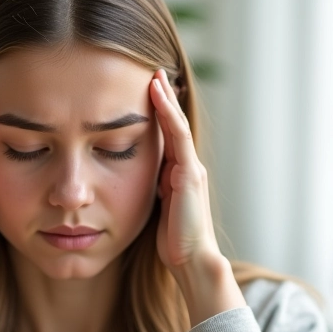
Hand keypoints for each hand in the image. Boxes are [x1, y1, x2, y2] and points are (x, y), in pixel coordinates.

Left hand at [150, 68, 223, 275]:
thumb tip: (142, 176)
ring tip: (155, 75)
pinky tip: (157, 95)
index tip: (148, 90)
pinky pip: (177, 135)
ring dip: (166, 98)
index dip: (159, 112)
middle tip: (153, 71)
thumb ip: (155, 188)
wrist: (190, 260)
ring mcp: (190, 167)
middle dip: (165, 98)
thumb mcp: (159, 207)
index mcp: (179, 174)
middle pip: (175, 124)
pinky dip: (168, 113)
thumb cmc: (173, 239)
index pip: (168, 136)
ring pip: (177, 124)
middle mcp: (188, 166)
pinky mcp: (189, 173)